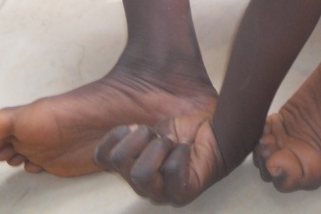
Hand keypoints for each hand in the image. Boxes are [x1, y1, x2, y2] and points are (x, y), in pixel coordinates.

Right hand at [94, 115, 226, 204]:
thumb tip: (127, 127)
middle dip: (142, 137)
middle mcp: (141, 184)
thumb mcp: (155, 127)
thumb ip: (135, 131)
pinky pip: (171, 172)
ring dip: (160, 148)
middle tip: (161, 135)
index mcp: (130, 166)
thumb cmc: (185, 131)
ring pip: (141, 174)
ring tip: (173, 143)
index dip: (116, 136)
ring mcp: (161, 193)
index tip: (136, 126)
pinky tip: (187, 152)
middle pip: (119, 160)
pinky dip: (180, 154)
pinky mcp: (181, 194)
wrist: (217, 133)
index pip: (102, 157)